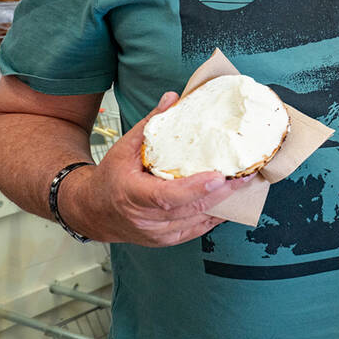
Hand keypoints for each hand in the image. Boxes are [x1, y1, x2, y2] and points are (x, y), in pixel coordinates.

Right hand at [63, 92, 251, 246]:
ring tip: (244, 184)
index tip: (218, 177)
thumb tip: (172, 98)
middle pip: (189, 208)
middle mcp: (144, 219)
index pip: (166, 196)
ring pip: (196, 221)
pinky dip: (214, 216)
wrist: (92, 211)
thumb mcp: (124, 148)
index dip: (194, 188)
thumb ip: (150, 124)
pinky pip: (196, 230)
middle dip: (221, 193)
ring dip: (222, 204)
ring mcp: (156, 234)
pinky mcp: (166, 240)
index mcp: (131, 195)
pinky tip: (230, 202)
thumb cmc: (110, 177)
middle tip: (245, 175)